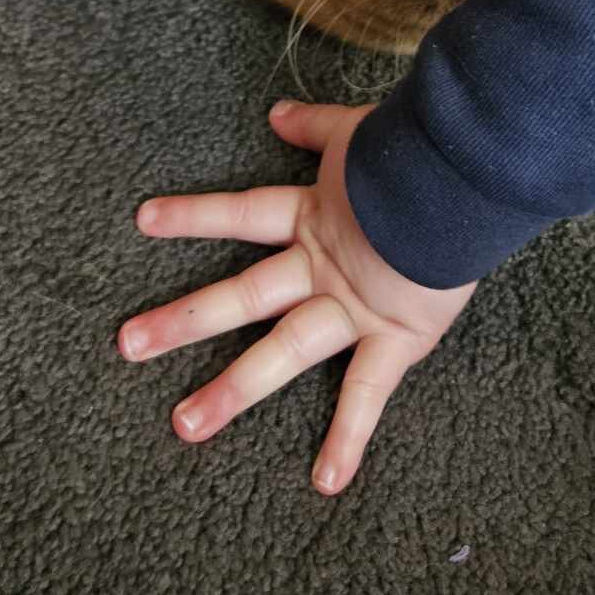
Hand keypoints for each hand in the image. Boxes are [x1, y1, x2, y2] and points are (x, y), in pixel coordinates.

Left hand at [117, 99, 476, 493]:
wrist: (467, 175)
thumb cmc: (420, 152)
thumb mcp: (359, 133)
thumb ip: (315, 129)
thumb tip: (277, 112)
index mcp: (315, 217)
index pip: (242, 213)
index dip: (194, 215)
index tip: (142, 221)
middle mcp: (321, 268)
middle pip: (242, 295)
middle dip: (183, 320)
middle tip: (126, 345)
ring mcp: (352, 306)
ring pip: (281, 351)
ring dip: (232, 390)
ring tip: (184, 426)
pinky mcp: (394, 336)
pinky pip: (367, 395)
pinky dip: (348, 438)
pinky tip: (325, 483)